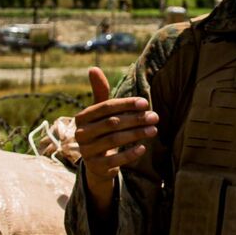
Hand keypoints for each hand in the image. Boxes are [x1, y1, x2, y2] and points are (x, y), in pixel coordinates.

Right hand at [75, 67, 157, 215]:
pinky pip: (115, 160)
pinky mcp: (96, 167)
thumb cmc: (101, 130)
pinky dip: (130, 153)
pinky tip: (143, 147)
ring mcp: (87, 152)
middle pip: (112, 123)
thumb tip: (93, 67)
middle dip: (136, 119)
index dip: (126, 104)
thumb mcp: (100, 113)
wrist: (96, 163)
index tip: (145, 103)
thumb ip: (100, 92)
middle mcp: (81, 134)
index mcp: (82, 118)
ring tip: (154, 130)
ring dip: (137, 134)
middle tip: (155, 117)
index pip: (106, 107)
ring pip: (114, 140)